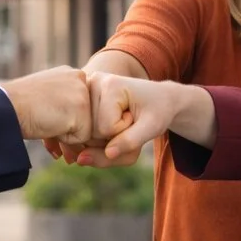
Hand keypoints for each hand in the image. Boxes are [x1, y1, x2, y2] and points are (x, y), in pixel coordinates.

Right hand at [2, 67, 90, 143]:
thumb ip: (65, 106)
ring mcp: (83, 92)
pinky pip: (81, 138)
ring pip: (85, 128)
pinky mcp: (82, 109)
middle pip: (86, 117)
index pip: (81, 107)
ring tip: (45, 120)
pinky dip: (64, 139)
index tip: (45, 114)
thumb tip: (78, 130)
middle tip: (45, 120)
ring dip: (64, 133)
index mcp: (72, 74)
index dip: (64, 119)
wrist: (6, 106)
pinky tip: (49, 125)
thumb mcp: (47, 98)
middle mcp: (80, 78)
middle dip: (68, 128)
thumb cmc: (20, 105)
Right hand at [81, 73, 217, 163]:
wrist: (160, 97)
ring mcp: (83, 89)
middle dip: (112, 136)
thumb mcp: (151, 128)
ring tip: (120, 119)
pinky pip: (80, 132)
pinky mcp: (80, 98)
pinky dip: (95, 138)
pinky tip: (108, 124)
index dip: (124, 131)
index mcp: (110, 84)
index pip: (105, 129)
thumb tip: (84, 159)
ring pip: (84, 135)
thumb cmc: (158, 111)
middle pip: (90, 133)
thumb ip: (127, 143)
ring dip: (104, 137)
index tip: (135, 116)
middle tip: (129, 119)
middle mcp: (92, 81)